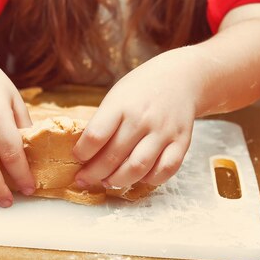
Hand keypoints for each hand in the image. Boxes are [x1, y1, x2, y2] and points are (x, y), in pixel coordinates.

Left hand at [73, 52, 196, 187]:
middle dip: (93, 173)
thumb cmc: (140, 91)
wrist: (181, 78)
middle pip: (113, 157)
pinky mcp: (181, 142)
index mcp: (121, 105)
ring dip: (118, 181)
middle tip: (84, 178)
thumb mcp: (116, 97)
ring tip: (107, 181)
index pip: (95, 136)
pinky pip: (165, 170)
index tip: (77, 157)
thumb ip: (102, 123)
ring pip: (137, 168)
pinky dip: (149, 180)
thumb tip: (84, 155)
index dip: (82, 152)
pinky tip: (138, 177)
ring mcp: (163, 132)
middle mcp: (142, 119)